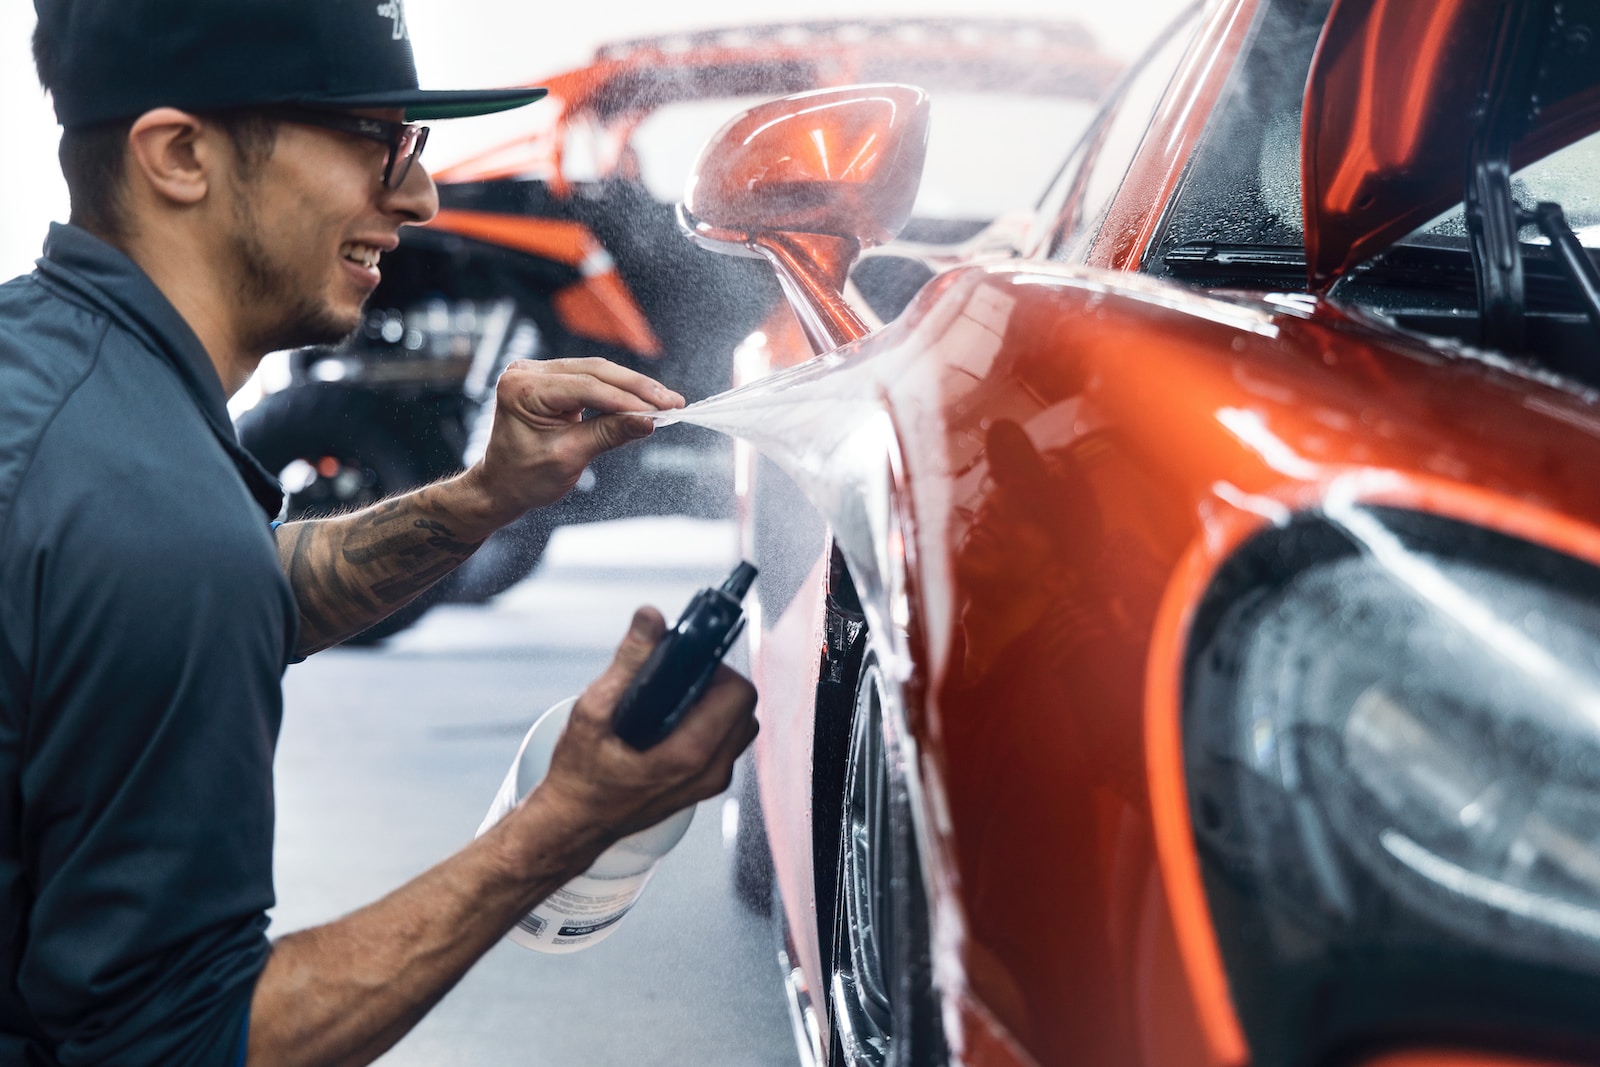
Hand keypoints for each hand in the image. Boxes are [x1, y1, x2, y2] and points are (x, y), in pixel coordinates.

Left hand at [467, 358, 684, 524]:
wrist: (501, 485)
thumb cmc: (524, 477)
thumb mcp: (568, 457)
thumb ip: (608, 434)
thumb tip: (647, 421)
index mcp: (522, 389)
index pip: (585, 387)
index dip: (626, 399)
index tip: (660, 411)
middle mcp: (527, 372)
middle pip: (594, 371)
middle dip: (637, 388)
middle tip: (672, 401)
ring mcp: (538, 372)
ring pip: (597, 372)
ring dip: (633, 387)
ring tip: (665, 401)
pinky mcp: (551, 379)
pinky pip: (591, 379)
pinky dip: (618, 391)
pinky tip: (643, 399)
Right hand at [534, 608, 758, 844]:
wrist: (573, 824)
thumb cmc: (580, 776)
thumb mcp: (594, 711)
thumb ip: (627, 662)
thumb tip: (650, 619)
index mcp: (691, 754)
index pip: (738, 693)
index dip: (717, 665)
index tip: (689, 657)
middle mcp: (710, 771)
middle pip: (743, 707)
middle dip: (715, 681)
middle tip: (675, 675)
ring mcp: (709, 782)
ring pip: (738, 725)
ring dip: (714, 702)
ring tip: (670, 696)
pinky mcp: (703, 786)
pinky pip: (724, 743)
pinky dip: (707, 723)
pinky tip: (669, 718)